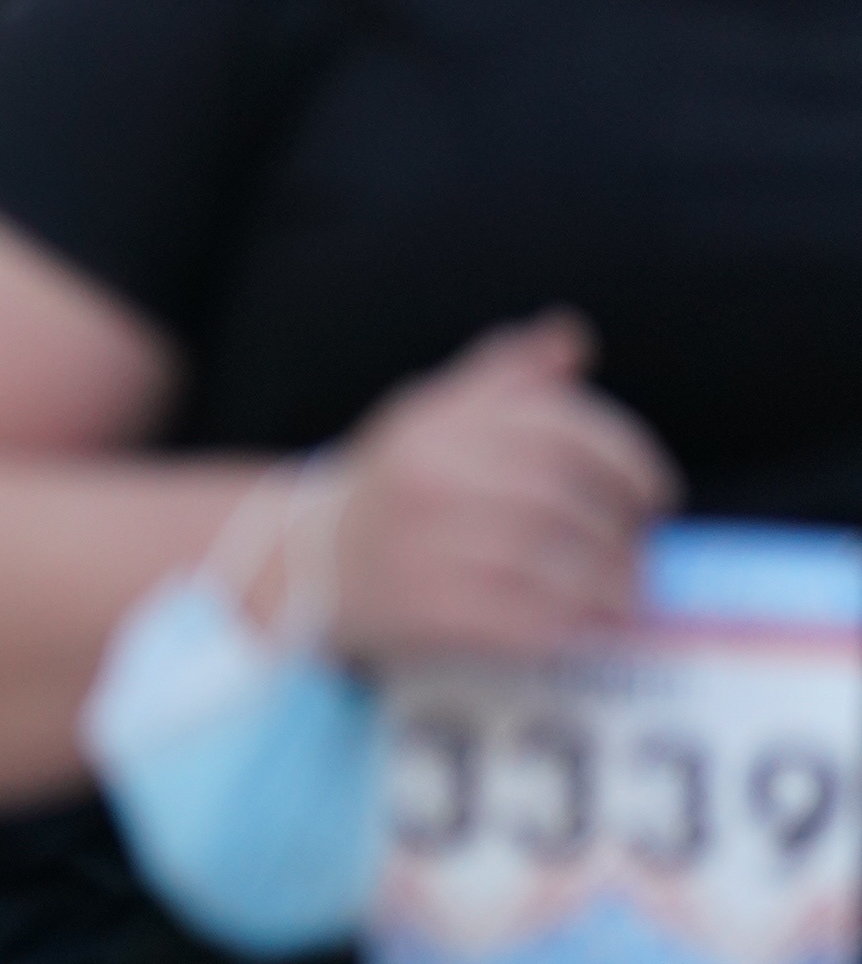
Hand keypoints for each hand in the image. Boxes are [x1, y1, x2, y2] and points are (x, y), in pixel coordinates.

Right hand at [321, 315, 676, 667]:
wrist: (308, 561)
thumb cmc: (392, 486)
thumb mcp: (434, 413)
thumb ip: (506, 376)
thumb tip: (572, 337)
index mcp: (442, 426)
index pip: (561, 430)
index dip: (626, 460)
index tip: (655, 492)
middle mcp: (433, 481)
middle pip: (565, 501)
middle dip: (621, 530)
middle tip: (640, 547)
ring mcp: (428, 549)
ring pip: (554, 565)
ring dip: (609, 585)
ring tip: (627, 593)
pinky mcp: (430, 612)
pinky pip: (526, 621)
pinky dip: (571, 625)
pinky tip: (587, 625)